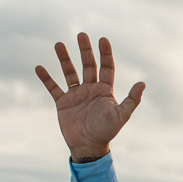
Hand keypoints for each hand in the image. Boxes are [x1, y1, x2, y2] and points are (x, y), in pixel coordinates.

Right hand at [35, 33, 144, 159]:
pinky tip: (39, 67)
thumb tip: (143, 83)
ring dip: (64, 59)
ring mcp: (76, 95)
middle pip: (88, 65)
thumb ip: (132, 100)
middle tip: (81, 35)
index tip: (102, 39)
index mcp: (105, 91)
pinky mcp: (63, 103)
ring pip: (70, 73)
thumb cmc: (106, 132)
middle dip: (85, 50)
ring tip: (59, 44)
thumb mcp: (121, 115)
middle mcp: (91, 90)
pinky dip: (46, 78)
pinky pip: (53, 87)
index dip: (105, 54)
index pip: (106, 67)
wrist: (88, 146)